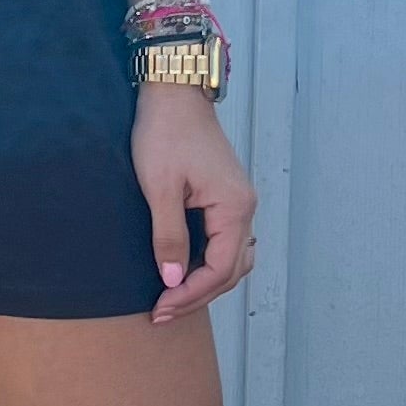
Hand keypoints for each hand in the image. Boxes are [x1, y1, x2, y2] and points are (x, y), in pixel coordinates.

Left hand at [133, 85, 256, 323]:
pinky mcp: (226, 197)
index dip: (190, 295)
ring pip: (232, 259)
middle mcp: (245, 207)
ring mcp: (238, 202)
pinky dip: (209, 263)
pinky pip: (226, 242)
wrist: (173, 93)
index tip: (160, 308)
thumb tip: (172, 278)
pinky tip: (184, 270)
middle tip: (162, 312)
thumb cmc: (165, 132)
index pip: (219, 270)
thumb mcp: (160, 188)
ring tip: (173, 297)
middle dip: (197, 296)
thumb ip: (168, 236)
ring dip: (206, 283)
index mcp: (234, 207)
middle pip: (231, 271)